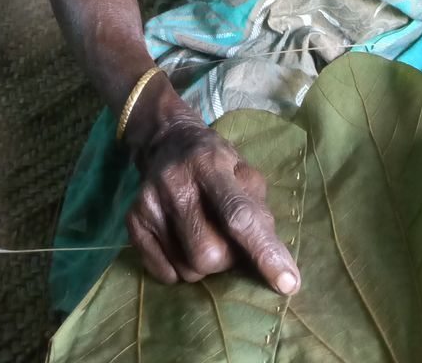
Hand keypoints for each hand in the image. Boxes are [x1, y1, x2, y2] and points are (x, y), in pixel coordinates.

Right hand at [125, 99, 300, 293]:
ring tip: (204, 234)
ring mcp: (150, 203)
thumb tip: (269, 253)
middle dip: (228, 258)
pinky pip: (164, 274)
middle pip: (210, 255)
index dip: (265, 252)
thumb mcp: (242, 168)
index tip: (288, 283)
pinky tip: (182, 241)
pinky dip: (180, 268)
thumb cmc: (214, 159)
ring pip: (188, 270)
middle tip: (227, 237)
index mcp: (211, 165)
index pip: (240, 216)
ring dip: (205, 264)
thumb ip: (256, 206)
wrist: (165, 139)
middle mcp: (176, 183)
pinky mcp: (133, 220)